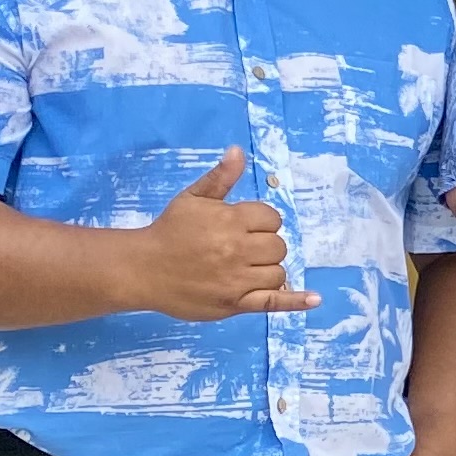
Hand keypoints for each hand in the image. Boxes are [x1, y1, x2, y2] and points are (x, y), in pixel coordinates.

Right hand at [132, 149, 318, 320]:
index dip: (261, 222)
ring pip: (278, 272)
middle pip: (278, 246)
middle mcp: (238, 250)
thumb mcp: (192, 198)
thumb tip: (238, 152)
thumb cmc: (169, 231)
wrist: (142, 268)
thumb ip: (220, 178)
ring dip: (267, 269)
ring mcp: (238, 279)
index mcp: (230, 220)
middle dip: (264, 245)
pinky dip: (295, 301)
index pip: (272, 219)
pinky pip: (273, 302)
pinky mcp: (236, 303)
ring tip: (243, 268)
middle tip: (239, 248)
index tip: (241, 227)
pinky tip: (314, 298)